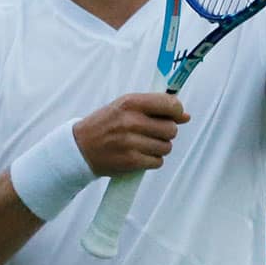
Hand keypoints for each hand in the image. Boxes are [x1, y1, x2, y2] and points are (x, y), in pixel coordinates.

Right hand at [73, 93, 190, 175]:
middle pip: (171, 129)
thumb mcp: (124, 107)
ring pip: (166, 147)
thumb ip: (154, 107)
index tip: (176, 115)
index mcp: (130, 102)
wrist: (80, 148)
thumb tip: (185, 116)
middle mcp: (131, 121)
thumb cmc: (105, 124)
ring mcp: (131, 142)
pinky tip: (140, 155)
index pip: (169, 104)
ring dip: (159, 147)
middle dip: (166, 132)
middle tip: (153, 132)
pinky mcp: (131, 161)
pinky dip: (152, 160)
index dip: (177, 111)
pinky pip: (157, 161)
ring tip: (144, 144)